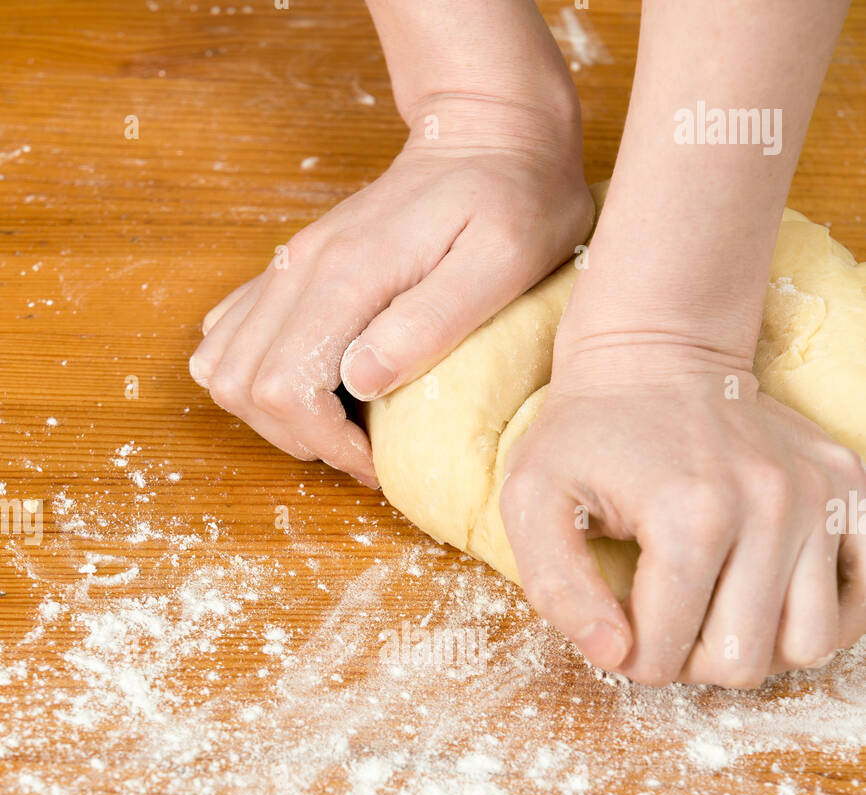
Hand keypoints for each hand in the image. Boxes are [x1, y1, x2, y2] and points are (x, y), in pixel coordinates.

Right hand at [189, 94, 593, 486]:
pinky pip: (230, 333)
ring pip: (222, 366)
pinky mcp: (293, 266)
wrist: (487, 130)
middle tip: (363, 447)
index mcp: (348, 275)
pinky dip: (255, 376)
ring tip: (337, 423)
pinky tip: (315, 385)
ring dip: (270, 414)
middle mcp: (302, 268)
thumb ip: (430, 321)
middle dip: (298, 438)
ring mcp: (290, 264)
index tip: (377, 459)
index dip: (325, 444)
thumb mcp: (501, 262)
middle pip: (242, 386)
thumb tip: (361, 380)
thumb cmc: (514, 198)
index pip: (286, 389)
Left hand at [500, 349, 865, 686]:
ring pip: (807, 645)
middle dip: (691, 659)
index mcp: (690, 516)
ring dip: (756, 646)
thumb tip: (615, 655)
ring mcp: (819, 496)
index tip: (616, 622)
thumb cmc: (587, 432)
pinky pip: (860, 599)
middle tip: (665, 618)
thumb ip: (558, 590)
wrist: (656, 351)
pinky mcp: (849, 489)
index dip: (628, 656)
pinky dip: (821, 617)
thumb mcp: (532, 501)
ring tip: (716, 611)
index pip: (665, 655)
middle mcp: (770, 506)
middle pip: (741, 662)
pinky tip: (772, 599)